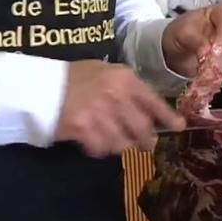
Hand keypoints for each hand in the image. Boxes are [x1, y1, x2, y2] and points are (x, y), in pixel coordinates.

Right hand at [54, 60, 183, 156]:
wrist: (41, 85)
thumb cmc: (75, 77)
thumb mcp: (106, 72)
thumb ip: (128, 88)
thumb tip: (150, 110)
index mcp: (124, 79)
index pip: (153, 101)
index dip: (168, 117)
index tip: (179, 127)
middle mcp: (116, 96)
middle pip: (143, 129)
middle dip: (145, 139)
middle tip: (144, 143)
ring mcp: (100, 114)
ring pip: (123, 143)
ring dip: (120, 144)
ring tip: (111, 138)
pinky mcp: (83, 129)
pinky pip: (101, 149)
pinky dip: (99, 148)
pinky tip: (92, 140)